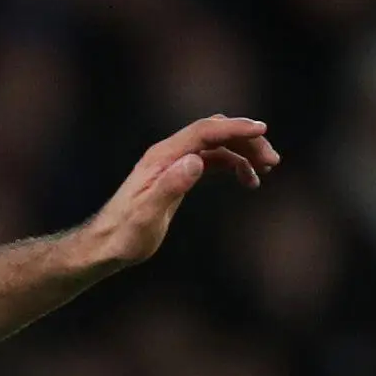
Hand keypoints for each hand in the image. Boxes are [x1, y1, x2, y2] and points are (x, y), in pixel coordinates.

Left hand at [75, 115, 277, 273]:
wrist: (103, 247)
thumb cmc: (122, 237)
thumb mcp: (146, 216)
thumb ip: (170, 187)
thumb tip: (195, 161)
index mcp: (161, 157)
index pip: (204, 131)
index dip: (235, 127)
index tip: (263, 131)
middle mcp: (167, 154)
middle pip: (214, 132)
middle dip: (246, 140)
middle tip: (271, 161)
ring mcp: (173, 163)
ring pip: (217, 145)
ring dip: (244, 152)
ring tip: (265, 171)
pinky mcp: (177, 175)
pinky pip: (212, 160)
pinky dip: (233, 164)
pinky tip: (248, 180)